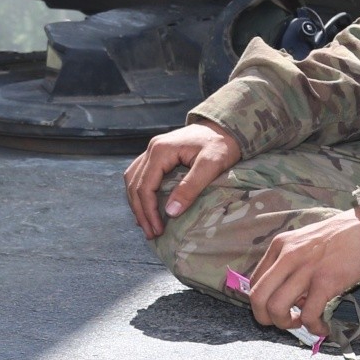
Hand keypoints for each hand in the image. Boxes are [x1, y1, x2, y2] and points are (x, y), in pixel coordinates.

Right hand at [124, 119, 241, 238]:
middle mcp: (152, 149)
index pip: (145, 186)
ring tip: (146, 223)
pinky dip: (140, 192)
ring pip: (133, 179)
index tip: (158, 230)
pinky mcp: (158, 154)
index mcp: (160, 150)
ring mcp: (153, 150)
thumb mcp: (210, 165)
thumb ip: (190, 187)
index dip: (149, 211)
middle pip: (135, 185)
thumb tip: (171, 211)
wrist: (226, 126)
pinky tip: (146, 205)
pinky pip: (140, 174)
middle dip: (141, 212)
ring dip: (137, 203)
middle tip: (150, 233)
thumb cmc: (222, 145)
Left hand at [247, 208, 359, 336]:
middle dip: (266, 318)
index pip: (254, 282)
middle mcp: (287, 256)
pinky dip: (313, 328)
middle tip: (285, 322)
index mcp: (279, 245)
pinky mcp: (325, 282)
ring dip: (287, 324)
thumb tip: (291, 297)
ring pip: (276, 308)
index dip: (262, 303)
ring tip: (303, 324)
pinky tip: (323, 328)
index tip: (278, 309)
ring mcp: (305, 269)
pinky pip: (308, 315)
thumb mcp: (305, 241)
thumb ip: (291, 264)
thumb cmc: (341, 236)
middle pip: (257, 297)